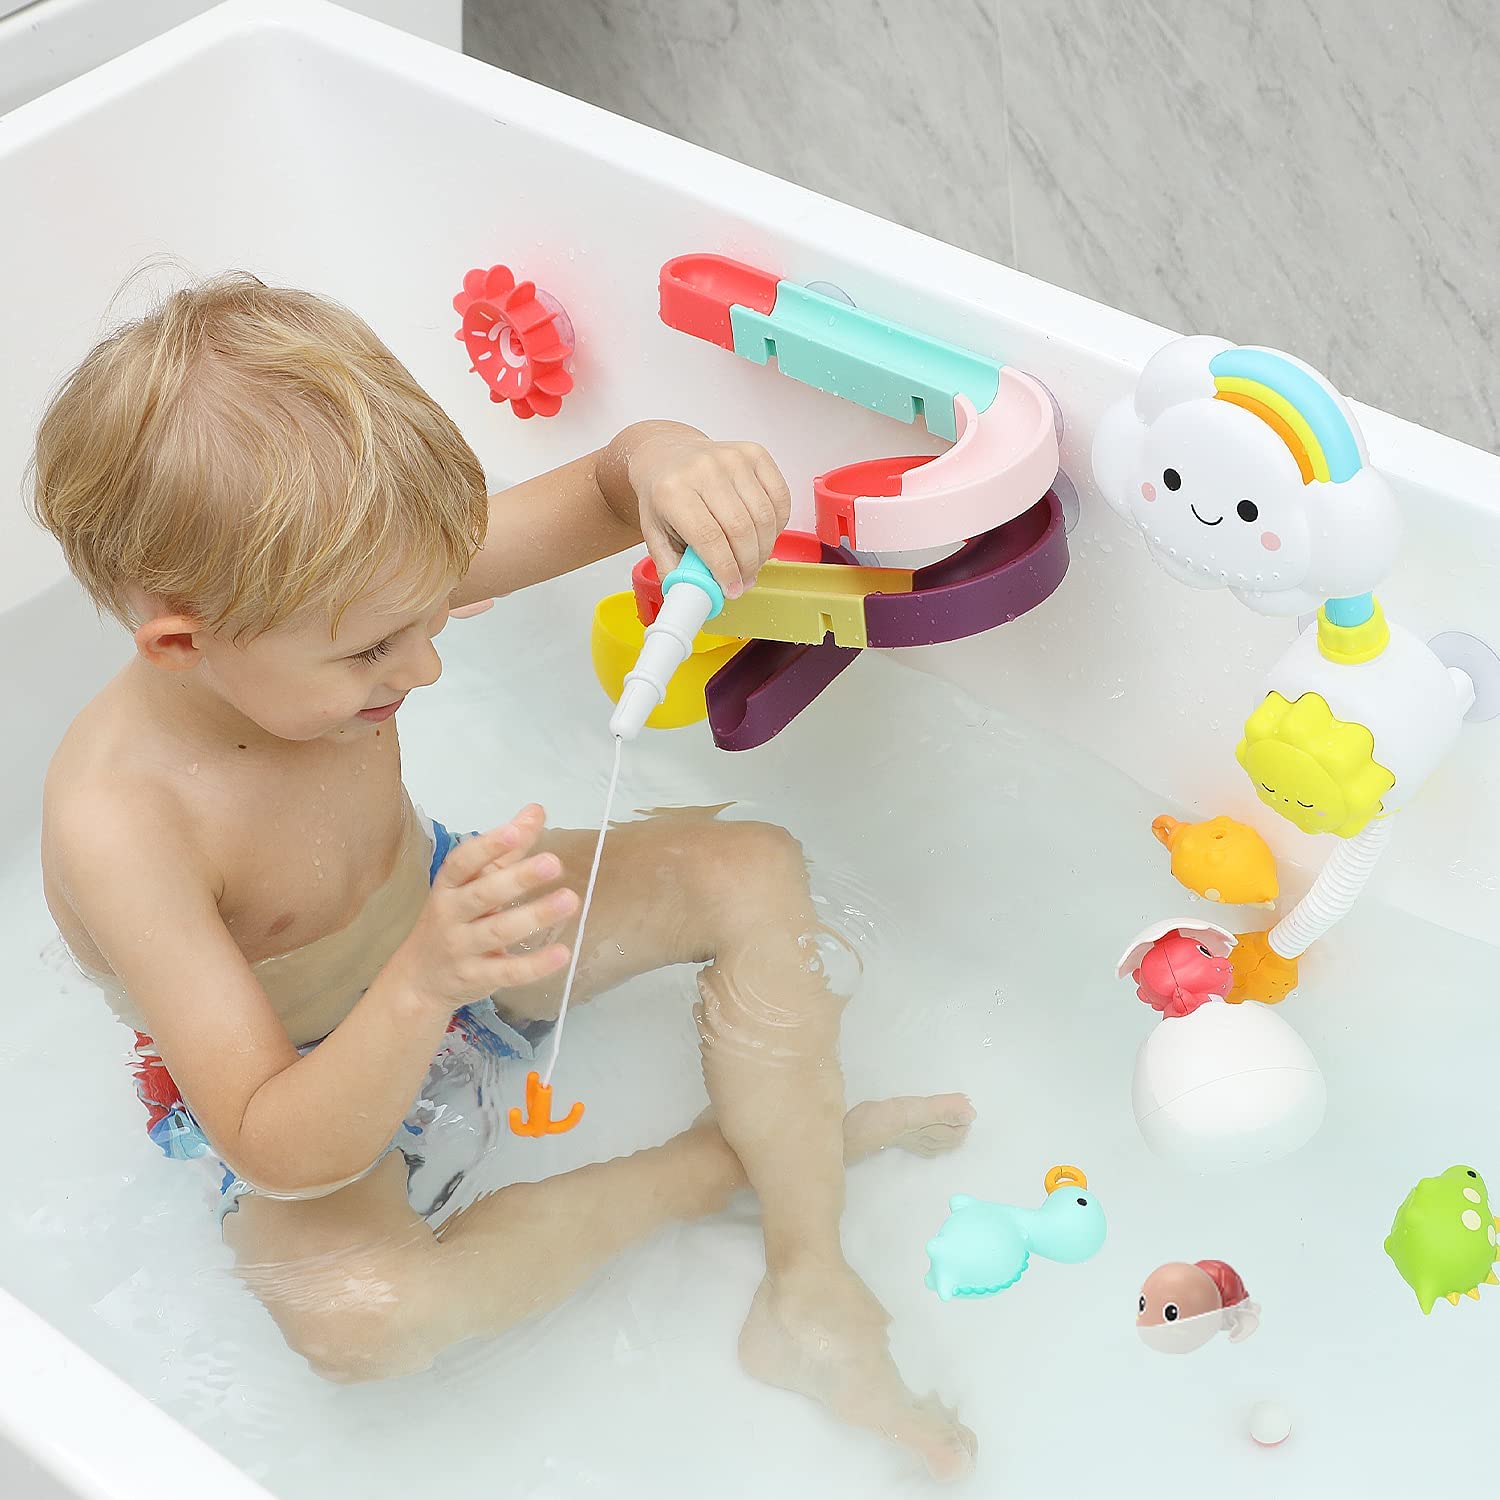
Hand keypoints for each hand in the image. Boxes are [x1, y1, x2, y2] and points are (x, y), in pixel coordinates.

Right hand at [395, 805, 576, 1010]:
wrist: (418, 979)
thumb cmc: (453, 920)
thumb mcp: (472, 884)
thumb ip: (506, 850)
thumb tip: (536, 811)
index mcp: (448, 886)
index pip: (462, 862)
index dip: (488, 846)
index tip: (515, 832)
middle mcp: (450, 915)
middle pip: (483, 894)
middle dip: (517, 878)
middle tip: (553, 863)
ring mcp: (461, 948)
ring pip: (498, 931)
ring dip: (535, 916)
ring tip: (570, 900)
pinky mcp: (476, 978)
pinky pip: (507, 972)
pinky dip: (535, 965)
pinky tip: (562, 953)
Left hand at [628, 431, 792, 597]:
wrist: (667, 456)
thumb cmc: (663, 497)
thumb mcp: (655, 536)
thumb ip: (675, 569)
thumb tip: (700, 597)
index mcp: (673, 491)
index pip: (709, 538)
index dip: (726, 570)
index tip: (732, 589)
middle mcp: (703, 469)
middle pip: (740, 529)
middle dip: (748, 564)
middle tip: (744, 580)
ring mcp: (732, 458)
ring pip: (764, 516)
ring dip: (764, 549)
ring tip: (753, 561)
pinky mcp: (755, 453)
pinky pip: (780, 498)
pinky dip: (778, 525)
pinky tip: (763, 535)